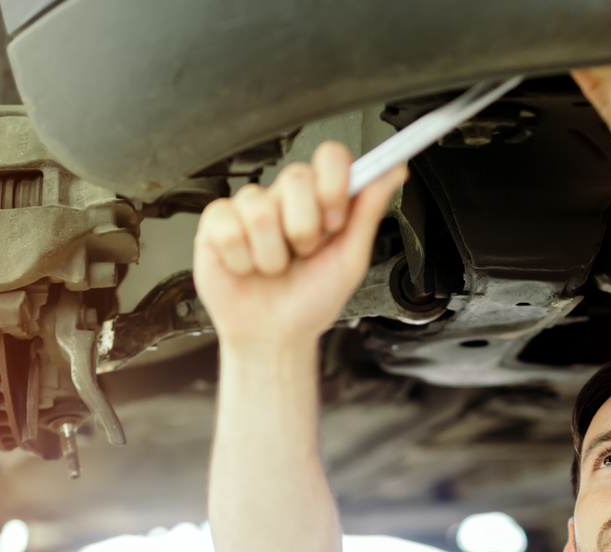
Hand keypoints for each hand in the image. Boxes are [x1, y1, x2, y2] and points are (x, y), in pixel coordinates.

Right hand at [193, 141, 406, 352]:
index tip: (335, 219)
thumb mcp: (350, 259)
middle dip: (305, 228)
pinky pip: (229, 227)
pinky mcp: (216, 224)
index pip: (330, 156)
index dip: (333, 183)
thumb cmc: (310, 300)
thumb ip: (368, 211)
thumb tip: (393, 171)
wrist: (275, 336)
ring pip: (261, 210)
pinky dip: (243, 260)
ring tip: (275, 267)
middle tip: (303, 252)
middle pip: (295, 177)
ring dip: (273, 254)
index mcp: (320, 200)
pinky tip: (247, 268)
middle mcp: (285, 198)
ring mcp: (249, 208)